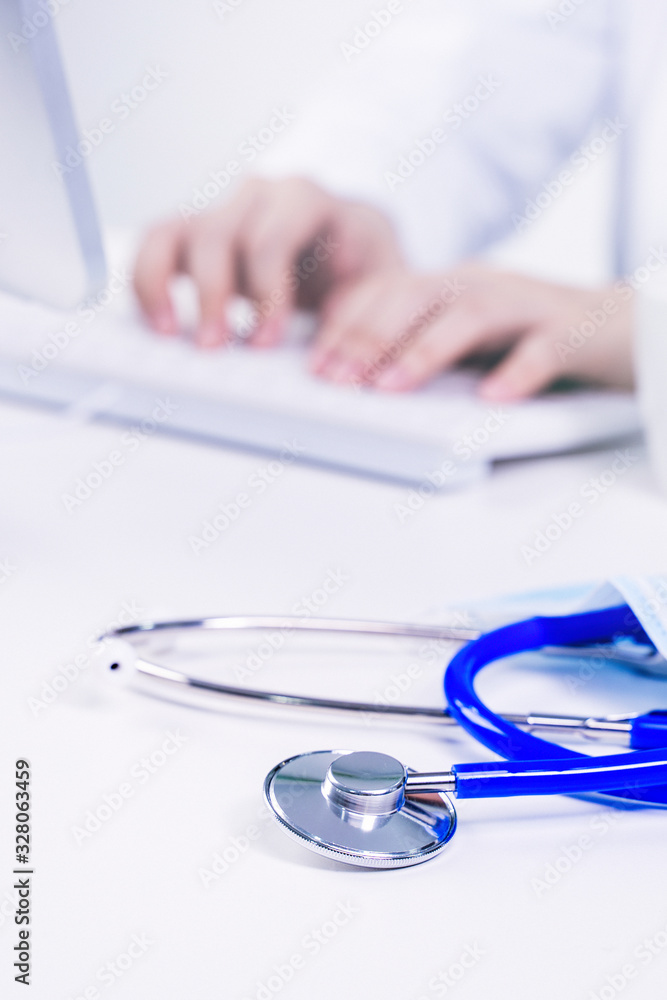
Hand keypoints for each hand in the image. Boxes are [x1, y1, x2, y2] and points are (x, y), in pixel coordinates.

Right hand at [133, 177, 401, 347]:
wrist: (352, 244)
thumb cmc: (365, 267)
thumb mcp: (382, 286)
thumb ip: (364, 312)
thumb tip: (339, 351)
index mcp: (308, 200)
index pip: (273, 237)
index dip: (265, 292)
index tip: (265, 341)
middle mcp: (260, 196)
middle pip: (219, 233)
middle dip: (214, 295)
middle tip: (216, 347)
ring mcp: (225, 209)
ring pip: (177, 233)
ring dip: (167, 285)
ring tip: (171, 334)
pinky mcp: (197, 231)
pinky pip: (156, 243)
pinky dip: (148, 279)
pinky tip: (159, 320)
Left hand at [309, 263, 634, 398]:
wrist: (620, 324)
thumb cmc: (531, 334)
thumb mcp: (464, 332)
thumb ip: (419, 342)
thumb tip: (357, 376)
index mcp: (449, 286)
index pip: (385, 294)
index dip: (346, 328)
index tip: (316, 367)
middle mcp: (481, 287)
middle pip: (415, 298)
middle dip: (368, 338)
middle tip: (338, 380)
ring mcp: (525, 306)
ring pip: (469, 316)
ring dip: (423, 351)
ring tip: (389, 386)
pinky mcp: (570, 333)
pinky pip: (540, 349)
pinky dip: (515, 372)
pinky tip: (490, 397)